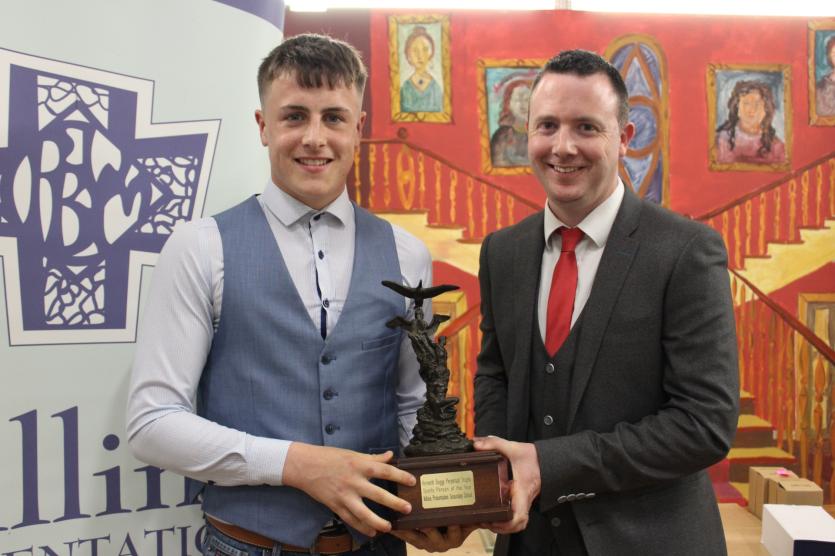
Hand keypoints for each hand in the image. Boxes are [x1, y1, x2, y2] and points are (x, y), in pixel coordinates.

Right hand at [282, 443, 415, 536]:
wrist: (304, 466)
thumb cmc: (329, 457)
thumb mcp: (352, 453)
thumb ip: (372, 458)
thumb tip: (390, 456)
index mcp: (359, 465)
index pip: (384, 470)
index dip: (400, 476)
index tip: (412, 481)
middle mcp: (353, 481)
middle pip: (378, 494)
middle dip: (394, 503)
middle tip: (407, 508)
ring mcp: (344, 495)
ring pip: (363, 513)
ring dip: (378, 521)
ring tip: (389, 527)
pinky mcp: (335, 505)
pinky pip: (350, 519)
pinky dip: (361, 527)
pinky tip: (372, 532)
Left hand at [392, 525, 477, 551]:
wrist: (448, 528)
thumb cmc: (460, 521)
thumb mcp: (470, 521)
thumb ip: (479, 518)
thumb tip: (497, 514)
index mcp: (455, 537)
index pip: (456, 532)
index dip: (454, 527)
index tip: (454, 520)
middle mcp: (441, 543)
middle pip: (434, 538)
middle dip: (429, 531)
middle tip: (426, 523)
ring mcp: (427, 543)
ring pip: (417, 538)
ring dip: (408, 532)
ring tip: (401, 525)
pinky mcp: (416, 540)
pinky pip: (406, 537)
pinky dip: (399, 531)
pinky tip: (391, 524)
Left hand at [473, 436, 540, 534]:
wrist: (544, 459)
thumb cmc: (532, 457)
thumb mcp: (513, 447)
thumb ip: (494, 444)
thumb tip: (476, 444)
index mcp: (522, 490)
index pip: (520, 516)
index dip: (508, 524)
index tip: (494, 521)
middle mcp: (524, 499)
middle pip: (518, 525)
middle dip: (502, 528)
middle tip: (485, 522)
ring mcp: (523, 502)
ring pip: (517, 523)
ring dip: (503, 526)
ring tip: (487, 521)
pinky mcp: (521, 500)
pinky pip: (515, 515)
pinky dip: (506, 520)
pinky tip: (494, 513)